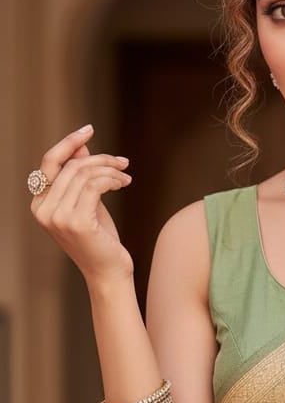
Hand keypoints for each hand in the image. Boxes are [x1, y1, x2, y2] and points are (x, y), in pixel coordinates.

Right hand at [29, 124, 133, 285]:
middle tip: (122, 162)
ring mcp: (57, 217)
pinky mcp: (76, 222)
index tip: (89, 129)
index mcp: (40, 204)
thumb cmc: (99, 239)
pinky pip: (95, 185)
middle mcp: (43, 210)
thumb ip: (80, 177)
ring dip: (110, 170)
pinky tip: (123, 185)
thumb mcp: (87, 203)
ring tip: (125, 177)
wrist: (108, 272)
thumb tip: (80, 147)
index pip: (50, 162)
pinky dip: (112, 180)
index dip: (69, 143)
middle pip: (71, 166)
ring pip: (84, 174)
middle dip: (100, 159)